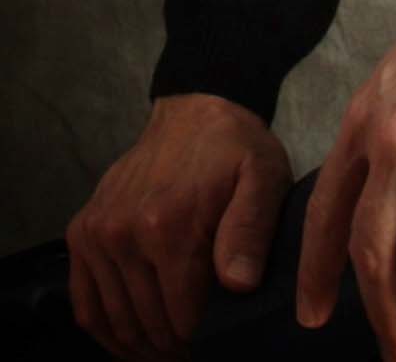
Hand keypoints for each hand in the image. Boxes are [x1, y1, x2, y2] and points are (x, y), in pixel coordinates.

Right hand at [65, 92, 292, 359]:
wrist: (194, 107)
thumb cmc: (235, 149)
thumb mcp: (263, 177)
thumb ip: (251, 230)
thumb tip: (239, 285)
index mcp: (168, 226)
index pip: (183, 319)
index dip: (204, 340)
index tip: (222, 339)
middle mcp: (122, 234)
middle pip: (148, 325)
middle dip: (176, 346)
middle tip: (200, 345)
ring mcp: (97, 234)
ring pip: (117, 323)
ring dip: (143, 345)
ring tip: (172, 346)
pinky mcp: (82, 232)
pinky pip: (86, 305)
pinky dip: (108, 332)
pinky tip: (134, 337)